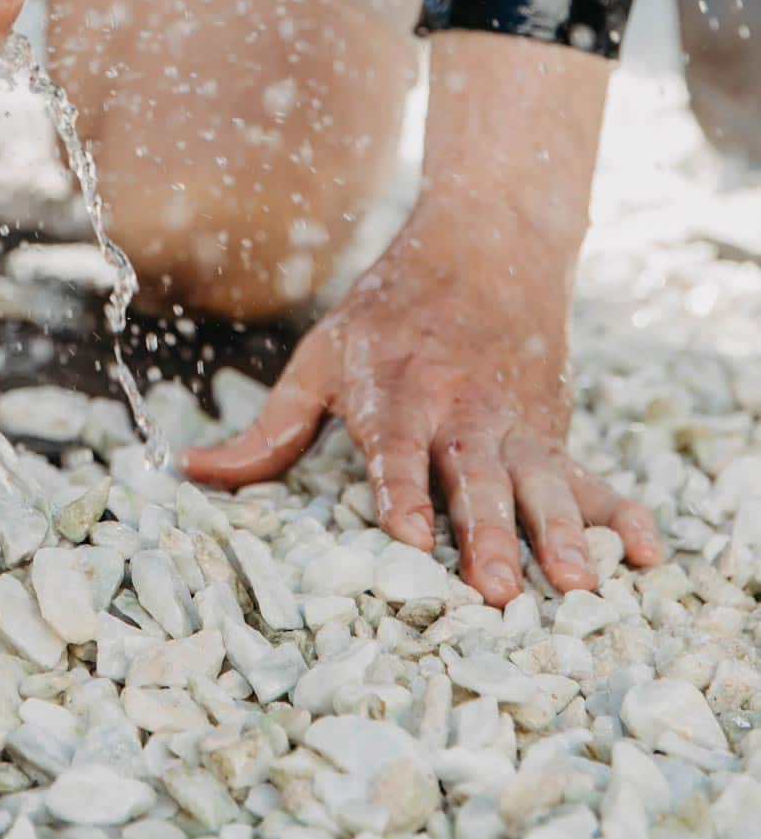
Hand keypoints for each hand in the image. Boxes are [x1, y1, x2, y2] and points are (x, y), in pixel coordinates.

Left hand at [185, 31, 663, 606]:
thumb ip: (267, 428)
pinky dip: (623, 515)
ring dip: (559, 537)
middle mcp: (460, 415)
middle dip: (486, 537)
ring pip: (541, 486)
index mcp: (397, 397)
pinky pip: (592, 478)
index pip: (397, 455)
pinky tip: (647, 553)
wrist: (482, 246)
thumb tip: (189, 474)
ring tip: (577, 587)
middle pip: (474, 482)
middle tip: (496, 592)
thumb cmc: (385, 314)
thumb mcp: (320, 359)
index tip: (406, 539)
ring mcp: (514, 425)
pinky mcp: (552, 431)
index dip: (400, 496)